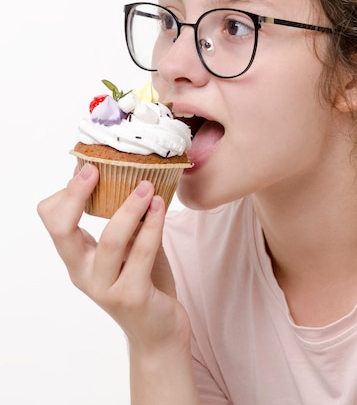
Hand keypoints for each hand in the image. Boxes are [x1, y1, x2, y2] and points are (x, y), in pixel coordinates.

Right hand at [37, 163, 190, 352]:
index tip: (89, 168)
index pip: (54, 222)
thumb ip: (129, 221)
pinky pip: (141, 254)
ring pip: (110, 241)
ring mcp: (106, 288)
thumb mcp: (132, 246)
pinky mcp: (131, 297)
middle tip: (94, 170)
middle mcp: (84, 274)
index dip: (65, 194)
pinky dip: (152, 226)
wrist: (160, 331)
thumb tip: (135, 177)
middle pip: (63, 231)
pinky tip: (160, 207)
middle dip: (75, 196)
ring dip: (129, 208)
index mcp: (79, 259)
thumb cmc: (146, 282)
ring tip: (147, 187)